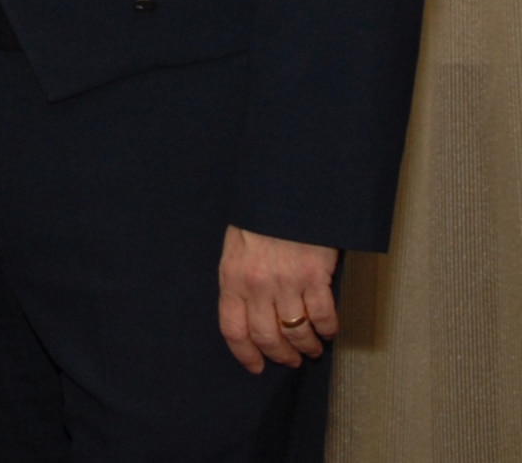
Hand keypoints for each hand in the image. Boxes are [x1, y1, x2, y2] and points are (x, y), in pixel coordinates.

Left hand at [217, 225, 338, 371]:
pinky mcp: (314, 277)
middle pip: (267, 337)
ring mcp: (286, 282)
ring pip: (296, 332)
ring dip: (306, 346)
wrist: (285, 193)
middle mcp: (257, 285)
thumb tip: (246, 312)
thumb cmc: (260, 220)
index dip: (244, 353)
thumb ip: (238, 280)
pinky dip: (327, 330)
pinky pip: (322, 316)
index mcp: (232, 278)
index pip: (233, 329)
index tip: (255, 366)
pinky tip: (328, 331)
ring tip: (311, 349)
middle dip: (280, 355)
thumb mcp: (236, 248)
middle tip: (290, 360)